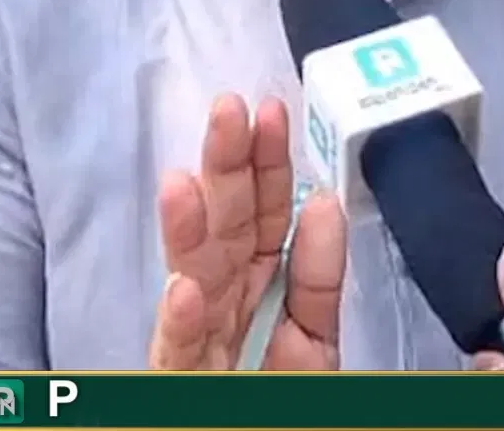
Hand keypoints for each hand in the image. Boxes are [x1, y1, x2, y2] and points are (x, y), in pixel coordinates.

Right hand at [149, 93, 345, 369]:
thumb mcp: (315, 339)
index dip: (267, 161)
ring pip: (190, 276)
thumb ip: (321, 278)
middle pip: (223, 226)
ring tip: (185, 183)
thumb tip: (325, 202)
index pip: (263, 211)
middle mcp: (222, 298)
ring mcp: (196, 340)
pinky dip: (179, 322)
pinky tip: (184, 290)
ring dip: (187, 230)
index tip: (271, 109)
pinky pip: (177, 355)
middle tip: (228, 110)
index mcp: (258, 280)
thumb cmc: (282, 394)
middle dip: (225, 168)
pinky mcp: (179, 382)